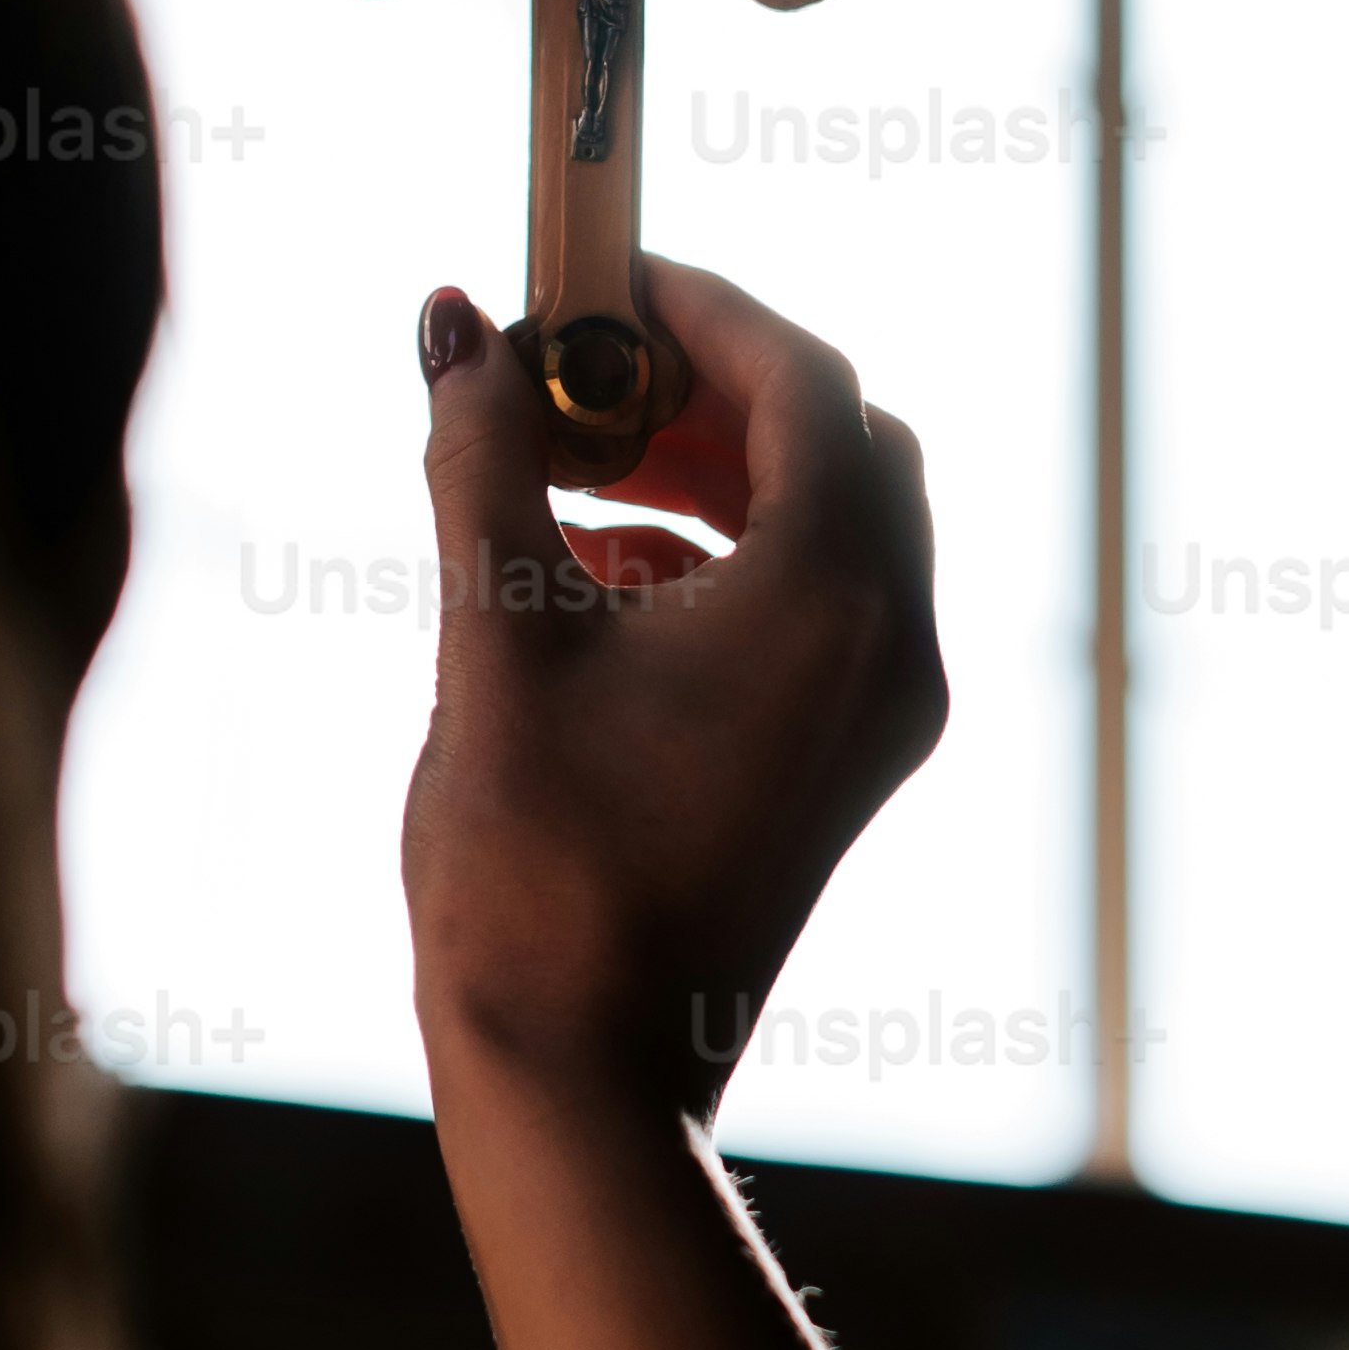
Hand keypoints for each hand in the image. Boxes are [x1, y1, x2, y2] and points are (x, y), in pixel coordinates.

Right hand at [402, 253, 947, 1120]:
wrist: (579, 1070)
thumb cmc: (533, 863)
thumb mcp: (491, 632)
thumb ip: (479, 458)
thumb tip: (454, 324)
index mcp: (834, 597)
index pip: (803, 377)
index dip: (700, 305)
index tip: (597, 279)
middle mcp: (894, 647)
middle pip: (842, 443)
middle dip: (713, 388)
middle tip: (586, 374)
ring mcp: (885, 717)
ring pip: (837, 529)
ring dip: (713, 476)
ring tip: (568, 476)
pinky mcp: (849, 769)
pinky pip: (821, 613)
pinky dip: (726, 562)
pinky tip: (596, 582)